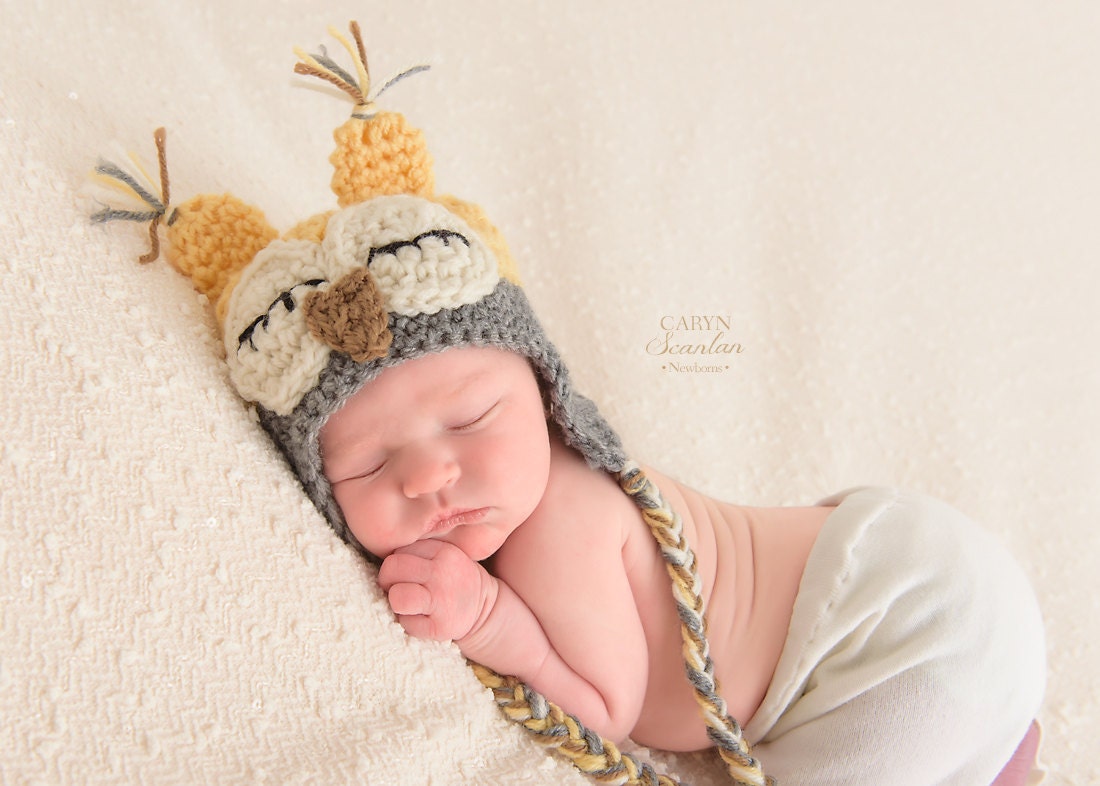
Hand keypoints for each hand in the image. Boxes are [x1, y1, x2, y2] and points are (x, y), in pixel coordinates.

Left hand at [377, 540, 496, 641]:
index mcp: (442, 551)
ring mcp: (442, 600)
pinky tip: (424, 619)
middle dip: (388, 580)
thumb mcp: (444, 555)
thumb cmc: (454, 580)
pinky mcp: (439, 627)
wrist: (485, 610)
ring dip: (397, 602)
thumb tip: (386, 562)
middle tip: (399, 588)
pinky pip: (405, 623)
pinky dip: (409, 624)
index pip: (398, 552)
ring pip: (397, 597)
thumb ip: (419, 552)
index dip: (396, 565)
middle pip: (391, 569)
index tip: (407, 574)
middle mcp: (442, 573)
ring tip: (409, 604)